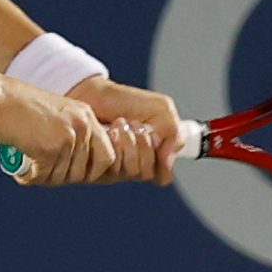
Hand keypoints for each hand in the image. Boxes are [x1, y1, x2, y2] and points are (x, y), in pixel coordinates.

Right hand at [0, 83, 115, 186]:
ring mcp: (68, 137)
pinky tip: (20, 167)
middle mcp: (83, 126)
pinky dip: (29, 177)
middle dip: (62, 177)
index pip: (108, 157)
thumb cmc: (18, 107)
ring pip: (62, 177)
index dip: (91, 172)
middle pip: (84, 173)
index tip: (69, 172)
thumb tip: (82, 172)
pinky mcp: (49, 148)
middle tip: (41, 171)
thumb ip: (72, 136)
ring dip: (43, 177)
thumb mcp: (57, 116)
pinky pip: (43, 177)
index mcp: (87, 116)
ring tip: (27, 166)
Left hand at [67, 76, 183, 185]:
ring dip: (129, 141)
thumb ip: (174, 134)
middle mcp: (135, 166)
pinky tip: (110, 130)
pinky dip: (116, 144)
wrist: (96, 95)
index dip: (161, 156)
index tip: (153, 133)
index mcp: (153, 157)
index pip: (163, 175)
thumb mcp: (162, 110)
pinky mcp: (100, 167)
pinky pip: (114, 168)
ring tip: (121, 123)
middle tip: (135, 124)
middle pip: (148, 172)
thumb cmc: (127, 102)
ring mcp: (118, 169)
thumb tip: (167, 161)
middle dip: (143, 144)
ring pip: (133, 171)